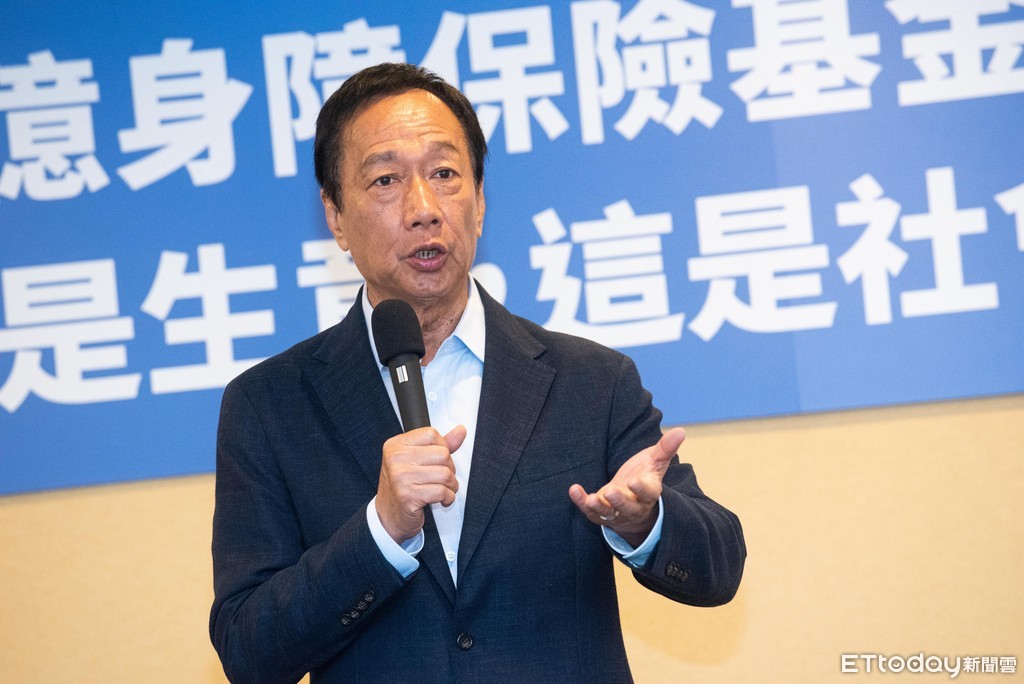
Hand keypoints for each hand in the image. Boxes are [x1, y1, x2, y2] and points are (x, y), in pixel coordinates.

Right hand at [376, 425, 466, 542]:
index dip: (443, 447)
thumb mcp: (416, 460)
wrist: (388, 516)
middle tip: (442, 479)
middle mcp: (395, 459)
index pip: (431, 434)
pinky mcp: (408, 496)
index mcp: (396, 445)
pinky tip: (441, 500)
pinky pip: (442, 492)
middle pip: (442, 454)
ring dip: (451, 485)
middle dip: (450, 469)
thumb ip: (439, 445)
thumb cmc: (403, 486)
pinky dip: (448, 498)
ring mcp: (401, 477)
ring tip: (443, 490)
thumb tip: (461, 430)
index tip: (439, 460)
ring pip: (445, 474)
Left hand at [568, 427, 685, 547]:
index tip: (634, 481)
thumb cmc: (644, 476)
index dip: (641, 489)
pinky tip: (574, 490)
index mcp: (649, 493)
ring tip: (590, 499)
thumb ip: (665, 448)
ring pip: (608, 513)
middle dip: (619, 501)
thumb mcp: (655, 462)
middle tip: (610, 492)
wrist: (632, 502)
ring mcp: (616, 512)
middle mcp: (633, 506)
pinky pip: (590, 511)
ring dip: (599, 506)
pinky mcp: (600, 514)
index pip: (648, 493)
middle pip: (628, 507)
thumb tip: (681, 430)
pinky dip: (581, 501)